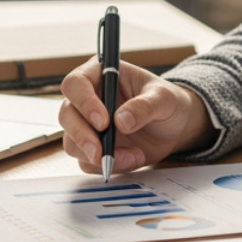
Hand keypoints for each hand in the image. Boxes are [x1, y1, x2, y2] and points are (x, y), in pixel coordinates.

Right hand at [58, 59, 213, 173]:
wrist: (174, 127)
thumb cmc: (167, 102)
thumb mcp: (163, 98)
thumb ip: (144, 106)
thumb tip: (121, 121)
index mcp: (100, 74)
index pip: (76, 84)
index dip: (84, 103)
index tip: (103, 121)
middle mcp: (88, 99)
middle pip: (66, 115)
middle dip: (82, 136)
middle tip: (100, 152)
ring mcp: (88, 126)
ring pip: (71, 142)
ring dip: (96, 156)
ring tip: (131, 157)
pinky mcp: (94, 148)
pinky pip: (87, 162)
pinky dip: (107, 166)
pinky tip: (133, 159)